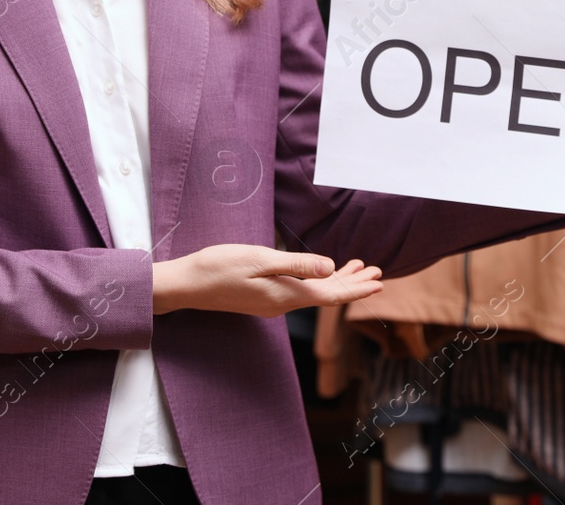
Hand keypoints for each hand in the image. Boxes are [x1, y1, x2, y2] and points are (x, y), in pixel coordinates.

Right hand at [151, 244, 383, 316]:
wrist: (186, 284)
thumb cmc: (219, 266)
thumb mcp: (259, 259)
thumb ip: (295, 265)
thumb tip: (330, 267)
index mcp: (285, 295)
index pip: (330, 295)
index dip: (356, 289)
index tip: (378, 282)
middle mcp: (282, 304)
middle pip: (326, 296)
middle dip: (353, 285)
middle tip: (377, 273)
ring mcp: (272, 303)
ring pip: (314, 294)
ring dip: (337, 282)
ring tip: (358, 269)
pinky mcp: (263, 298)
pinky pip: (301, 292)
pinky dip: (317, 281)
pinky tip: (321, 273)